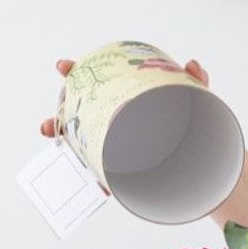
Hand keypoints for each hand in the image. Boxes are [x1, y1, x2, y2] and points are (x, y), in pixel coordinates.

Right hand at [37, 57, 210, 197]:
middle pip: (79, 114)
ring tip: (52, 145)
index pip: (95, 80)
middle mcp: (116, 121)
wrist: (201, 163)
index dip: (76, 71)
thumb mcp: (195, 102)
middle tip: (46, 124)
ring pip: (82, 143)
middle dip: (57, 116)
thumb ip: (194, 82)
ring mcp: (118, 145)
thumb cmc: (193, 128)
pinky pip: (103, 174)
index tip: (63, 67)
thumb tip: (191, 65)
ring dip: (63, 145)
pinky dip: (96, 180)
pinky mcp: (124, 169)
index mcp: (127, 98)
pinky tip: (94, 183)